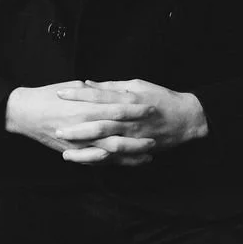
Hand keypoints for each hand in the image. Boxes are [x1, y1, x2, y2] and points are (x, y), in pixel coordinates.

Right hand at [5, 81, 156, 164]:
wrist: (24, 113)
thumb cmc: (47, 96)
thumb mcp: (71, 86)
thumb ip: (92, 90)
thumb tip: (109, 88)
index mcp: (85, 106)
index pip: (116, 108)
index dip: (135, 109)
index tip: (151, 107)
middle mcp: (84, 127)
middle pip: (118, 133)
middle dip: (139, 135)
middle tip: (157, 134)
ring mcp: (79, 142)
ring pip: (111, 151)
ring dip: (131, 153)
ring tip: (149, 152)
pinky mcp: (73, 153)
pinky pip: (97, 161)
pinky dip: (114, 163)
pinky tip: (126, 162)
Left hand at [55, 79, 207, 163]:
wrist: (186, 119)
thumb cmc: (160, 98)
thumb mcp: (136, 85)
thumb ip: (111, 86)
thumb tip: (88, 83)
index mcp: (129, 98)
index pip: (99, 95)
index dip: (78, 95)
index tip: (60, 93)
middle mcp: (130, 118)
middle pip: (99, 121)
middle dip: (76, 125)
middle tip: (56, 126)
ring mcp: (133, 136)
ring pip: (105, 142)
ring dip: (84, 145)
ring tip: (64, 147)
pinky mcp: (137, 149)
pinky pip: (115, 157)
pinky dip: (99, 159)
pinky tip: (82, 160)